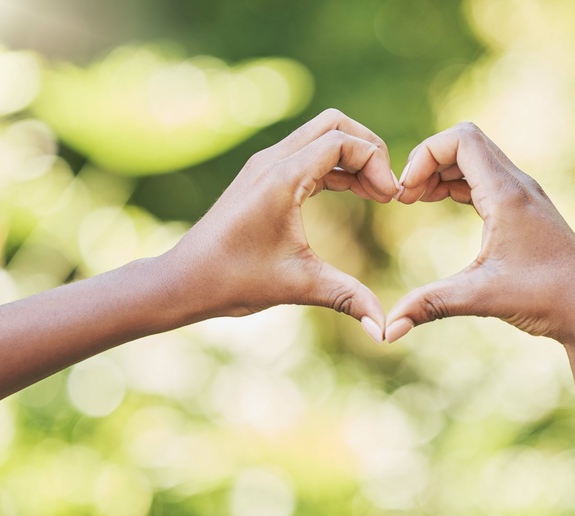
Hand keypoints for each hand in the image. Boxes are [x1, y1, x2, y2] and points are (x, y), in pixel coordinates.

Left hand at [163, 109, 401, 342]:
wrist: (184, 280)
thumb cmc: (233, 280)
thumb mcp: (297, 285)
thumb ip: (347, 298)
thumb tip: (384, 331)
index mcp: (281, 177)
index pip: (342, 142)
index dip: (376, 164)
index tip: (390, 199)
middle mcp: (271, 161)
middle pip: (334, 125)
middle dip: (368, 150)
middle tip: (385, 189)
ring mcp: (263, 166)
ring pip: (319, 136)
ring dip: (351, 158)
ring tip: (375, 195)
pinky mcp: (260, 177)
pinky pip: (306, 155)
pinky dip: (333, 167)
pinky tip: (350, 195)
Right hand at [386, 122, 574, 343]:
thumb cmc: (545, 298)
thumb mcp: (480, 298)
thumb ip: (430, 305)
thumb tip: (388, 330)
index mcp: (506, 194)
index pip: (460, 139)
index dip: (424, 156)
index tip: (406, 195)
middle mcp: (516, 185)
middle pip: (464, 141)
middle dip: (427, 161)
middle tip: (405, 197)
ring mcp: (522, 195)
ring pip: (473, 158)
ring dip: (440, 171)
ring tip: (415, 200)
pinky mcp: (522, 209)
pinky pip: (482, 177)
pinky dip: (455, 182)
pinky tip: (438, 203)